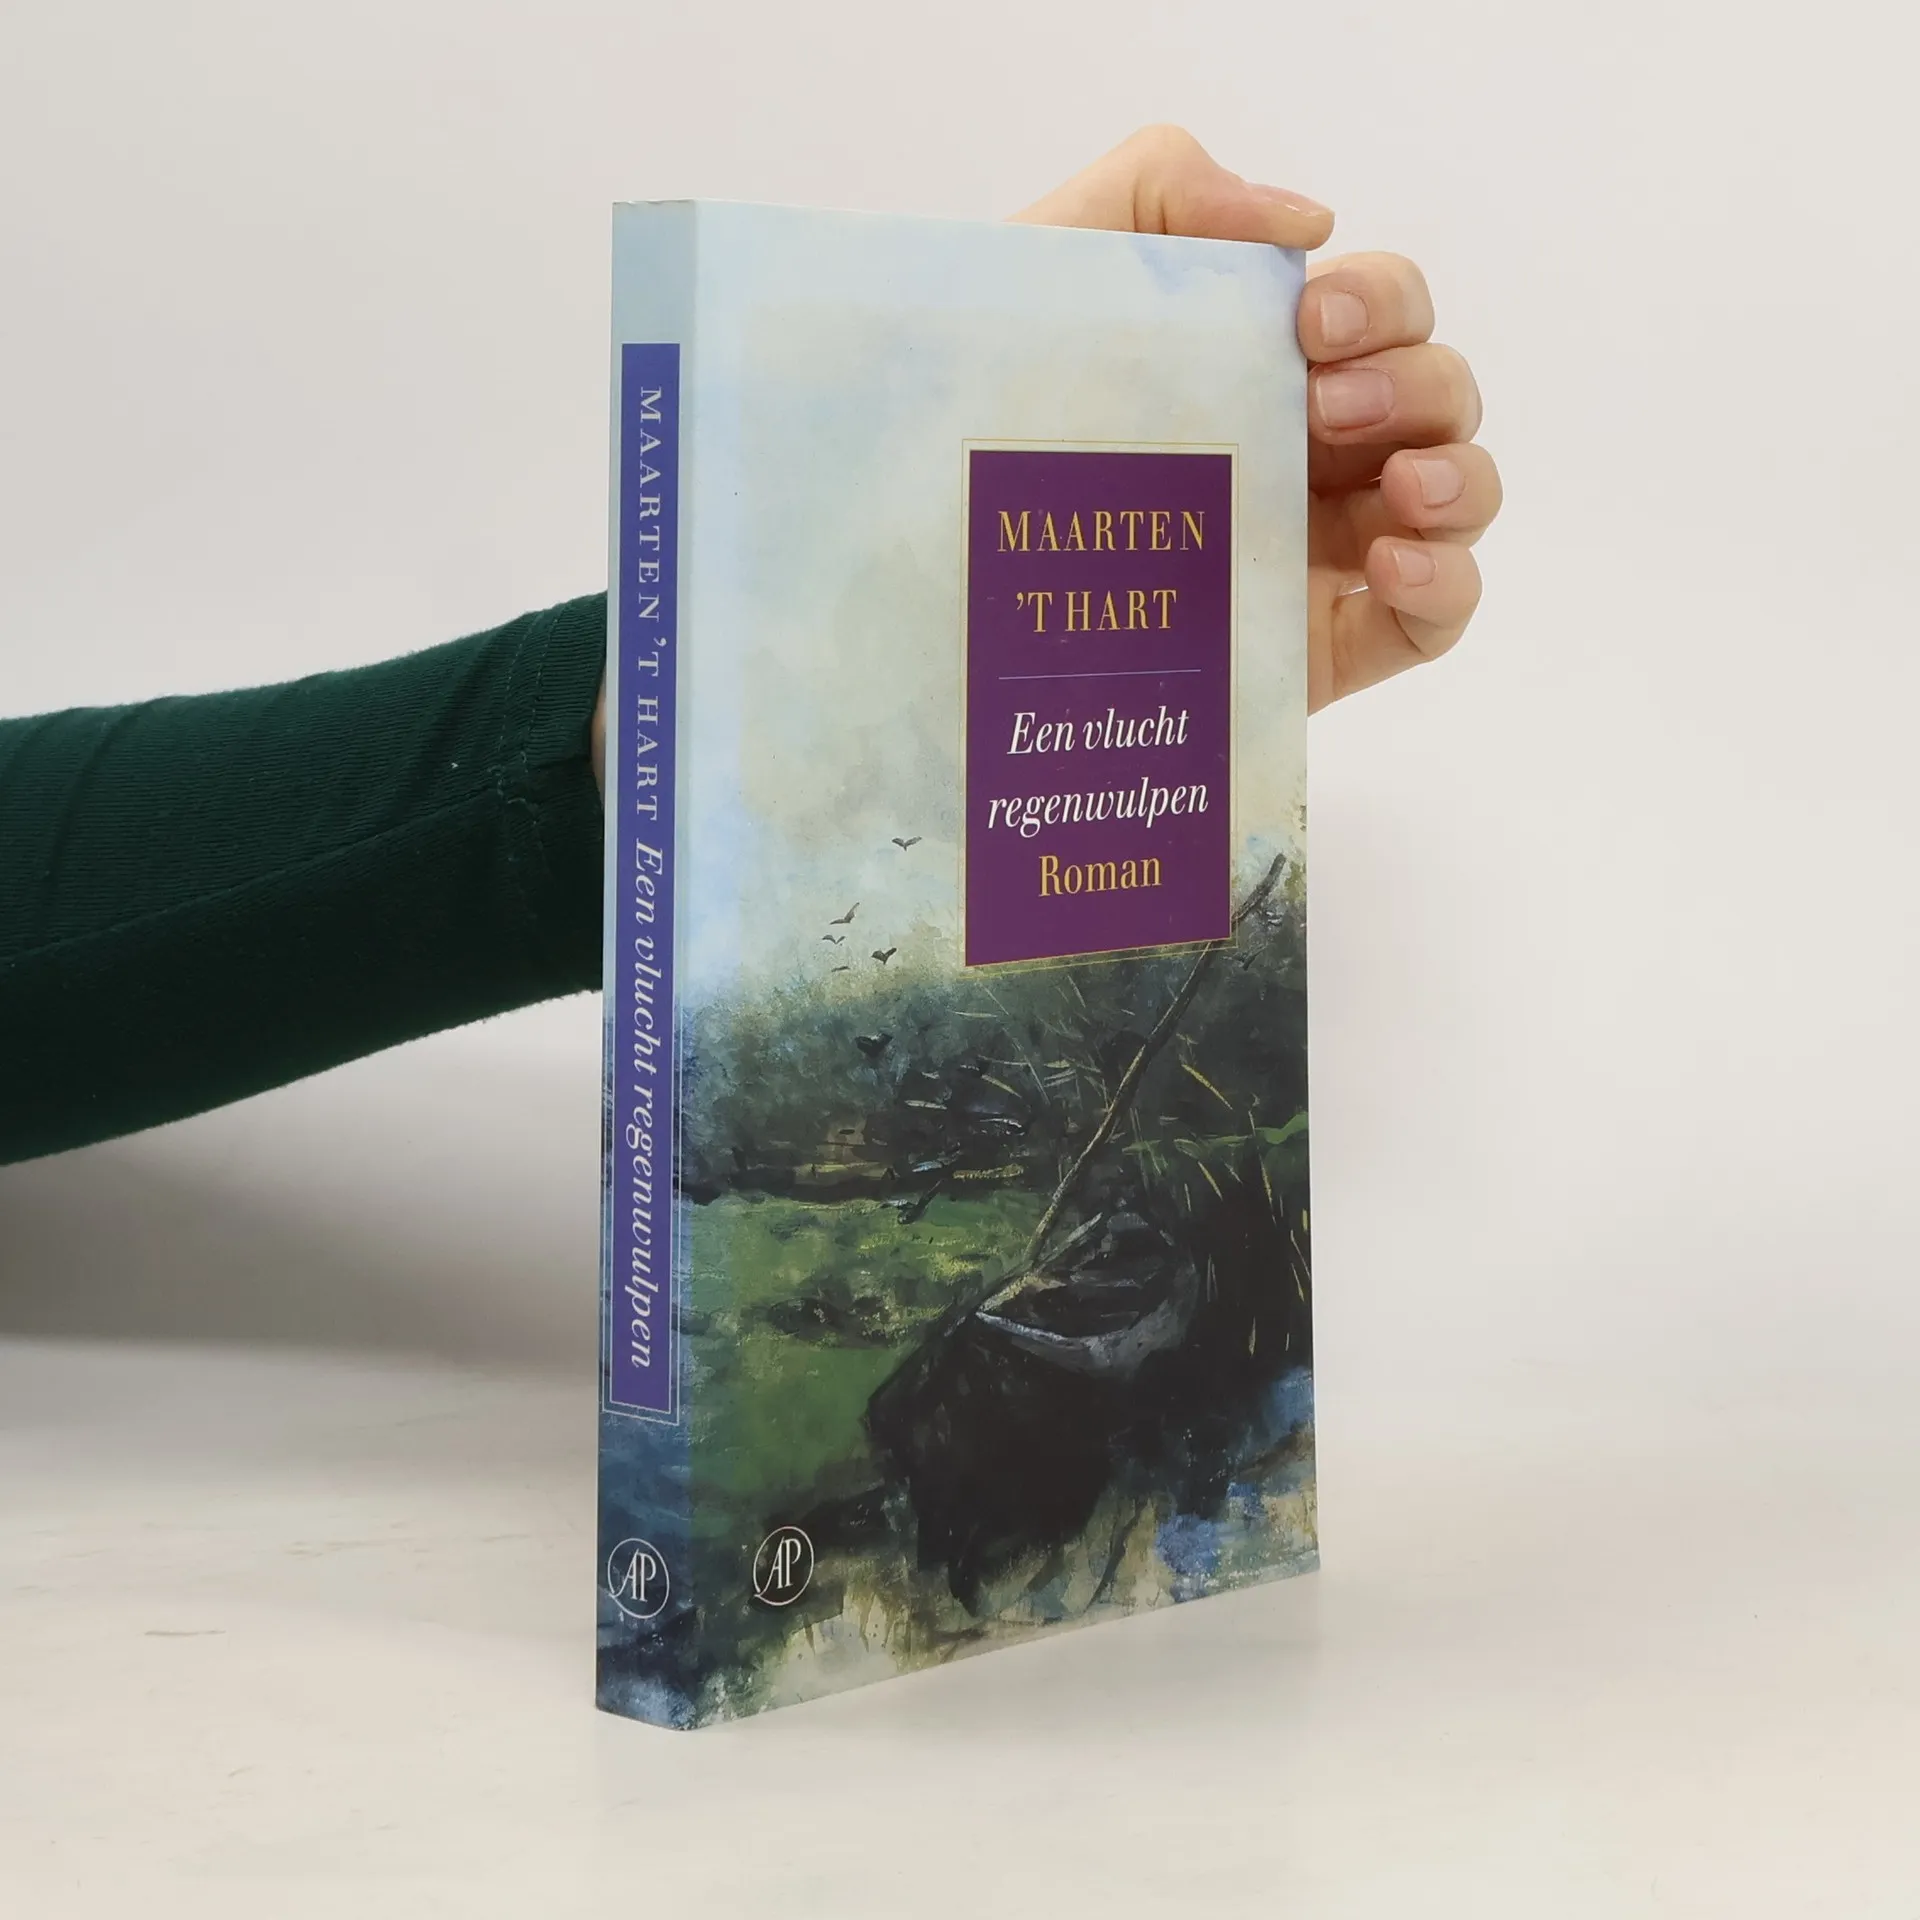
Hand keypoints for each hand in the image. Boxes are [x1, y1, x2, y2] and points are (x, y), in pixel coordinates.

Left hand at [1013, 127, 1499, 712]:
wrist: (937, 562)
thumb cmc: (986, 408)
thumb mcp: (1055, 264)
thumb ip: (1163, 188)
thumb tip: (1310, 223)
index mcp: (1266, 366)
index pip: (1384, 311)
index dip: (1378, 301)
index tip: (1308, 323)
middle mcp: (1308, 453)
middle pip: (1437, 395)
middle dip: (1410, 383)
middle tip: (1320, 407)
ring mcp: (1320, 553)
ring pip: (1458, 498)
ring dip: (1458, 476)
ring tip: (1400, 487)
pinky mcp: (1319, 647)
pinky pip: (1437, 617)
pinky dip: (1448, 582)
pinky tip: (1398, 563)